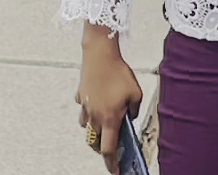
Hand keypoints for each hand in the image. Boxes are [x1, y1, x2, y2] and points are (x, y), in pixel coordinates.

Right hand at [77, 24, 141, 168]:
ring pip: (87, 127)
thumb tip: (130, 116)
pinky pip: (83, 108)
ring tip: (103, 123)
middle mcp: (95, 116)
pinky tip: (96, 102)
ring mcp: (85, 106)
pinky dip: (88, 111)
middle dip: (101, 148)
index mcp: (110, 119)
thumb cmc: (118, 73)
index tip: (114, 171)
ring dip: (94, 130)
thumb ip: (134, 110)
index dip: (111, 164)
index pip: (108, 150)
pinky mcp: (80, 95)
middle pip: (95, 141)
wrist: (99, 53)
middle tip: (110, 147)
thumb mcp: (136, 94)